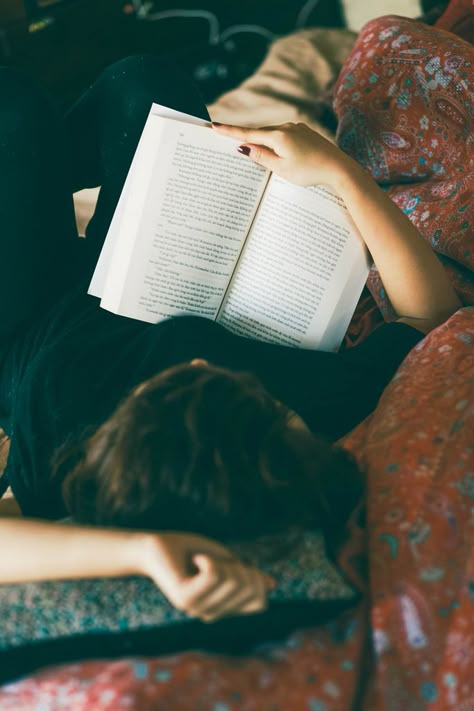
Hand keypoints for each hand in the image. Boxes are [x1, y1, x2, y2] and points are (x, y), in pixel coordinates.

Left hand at [140, 532, 274, 622]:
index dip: (257, 579)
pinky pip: (215, 575)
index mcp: (222, 609)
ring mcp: (197, 608)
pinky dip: (211, 560)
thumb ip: (246, 574)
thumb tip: (272, 584)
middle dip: (240, 566)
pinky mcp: (185, 597)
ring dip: (223, 561)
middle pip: (249, 588)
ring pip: (232, 580)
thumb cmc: (190, 551)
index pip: (259, 602)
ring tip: (203, 559)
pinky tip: (197, 560)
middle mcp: (210, 614)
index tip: (238, 564)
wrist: (156, 547)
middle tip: (217, 559)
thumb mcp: (226, 561)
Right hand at [213, 121, 352, 187]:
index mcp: (278, 136)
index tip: (214, 125)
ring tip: (261, 159)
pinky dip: (277, 146)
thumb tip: (244, 147)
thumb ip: (261, 157)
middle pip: (260, 134)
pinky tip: (281, 156)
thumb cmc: (310, 171)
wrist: (338, 168)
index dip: (230, 131)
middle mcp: (286, 127)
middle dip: (247, 140)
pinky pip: (284, 138)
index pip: (248, 134)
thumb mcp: (282, 169)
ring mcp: (297, 129)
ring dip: (265, 146)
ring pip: (273, 137)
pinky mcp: (304, 133)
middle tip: (229, 141)